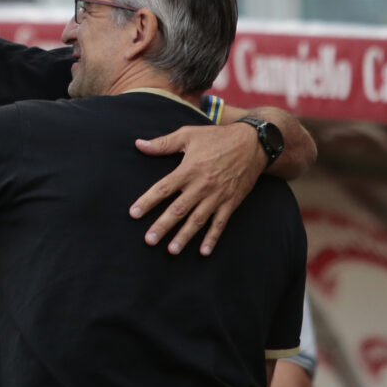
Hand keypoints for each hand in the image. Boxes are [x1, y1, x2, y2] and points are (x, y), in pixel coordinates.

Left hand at [129, 122, 263, 255]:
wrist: (253, 143)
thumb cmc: (217, 137)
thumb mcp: (188, 135)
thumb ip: (163, 143)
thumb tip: (139, 144)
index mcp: (189, 169)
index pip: (164, 188)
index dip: (148, 201)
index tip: (134, 213)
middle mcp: (202, 185)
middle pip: (178, 209)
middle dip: (163, 226)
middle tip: (149, 240)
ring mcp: (217, 196)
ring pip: (198, 220)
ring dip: (184, 236)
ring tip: (171, 250)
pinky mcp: (231, 202)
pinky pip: (220, 223)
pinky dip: (212, 238)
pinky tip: (204, 252)